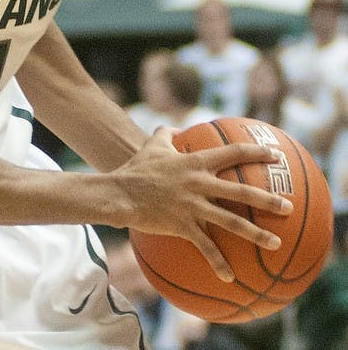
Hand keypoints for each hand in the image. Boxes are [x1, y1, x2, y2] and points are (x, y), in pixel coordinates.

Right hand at [113, 127, 292, 280]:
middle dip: (268, 200)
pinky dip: (218, 262)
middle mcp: (199, 183)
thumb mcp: (151, 145)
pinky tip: (229, 276)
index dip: (256, 152)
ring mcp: (192, 206)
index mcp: (194, 163)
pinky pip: (205, 246)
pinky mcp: (182, 225)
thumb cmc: (135, 169)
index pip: (232, 153)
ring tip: (276, 243)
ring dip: (256, 234)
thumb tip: (176, 129)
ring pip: (231, 222)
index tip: (275, 156)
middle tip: (288, 207)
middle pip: (241, 191)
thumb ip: (166, 134)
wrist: (118, 193)